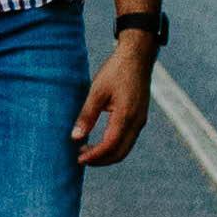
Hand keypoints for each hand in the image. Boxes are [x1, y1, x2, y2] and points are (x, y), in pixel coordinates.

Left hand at [71, 25, 159, 167]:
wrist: (137, 57)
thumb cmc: (116, 71)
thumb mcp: (97, 91)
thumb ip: (87, 115)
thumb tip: (75, 138)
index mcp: (126, 115)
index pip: (110, 145)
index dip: (94, 156)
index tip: (78, 159)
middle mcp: (137, 122)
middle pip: (120, 153)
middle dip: (100, 160)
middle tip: (80, 158)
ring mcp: (140, 121)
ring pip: (125, 148)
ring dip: (107, 154)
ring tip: (86, 150)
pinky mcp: (140, 118)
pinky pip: (128, 139)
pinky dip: (114, 146)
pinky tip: (98, 141)